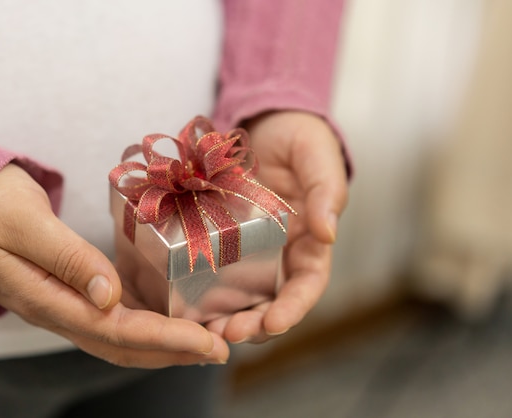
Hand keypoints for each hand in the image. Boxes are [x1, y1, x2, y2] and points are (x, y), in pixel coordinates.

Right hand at [0, 164, 228, 367]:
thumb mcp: (26, 223)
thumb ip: (66, 259)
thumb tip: (110, 297)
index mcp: (47, 299)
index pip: (116, 330)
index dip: (165, 339)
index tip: (207, 342)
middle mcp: (60, 311)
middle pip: (125, 345)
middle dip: (175, 351)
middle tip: (221, 348)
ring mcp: (66, 305)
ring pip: (122, 338)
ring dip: (165, 344)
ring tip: (207, 341)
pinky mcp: (74, 293)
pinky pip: (116, 319)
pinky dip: (149, 325)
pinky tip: (173, 318)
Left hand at [206, 111, 348, 342]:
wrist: (268, 121)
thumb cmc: (301, 139)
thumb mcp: (318, 158)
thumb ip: (327, 191)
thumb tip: (328, 233)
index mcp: (310, 242)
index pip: (307, 286)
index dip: (293, 309)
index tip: (274, 323)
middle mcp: (279, 253)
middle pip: (270, 301)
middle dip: (252, 324)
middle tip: (227, 334)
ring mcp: (248, 248)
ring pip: (239, 294)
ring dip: (224, 316)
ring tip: (204, 330)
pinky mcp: (220, 237)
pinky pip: (211, 268)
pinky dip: (200, 289)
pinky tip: (184, 301)